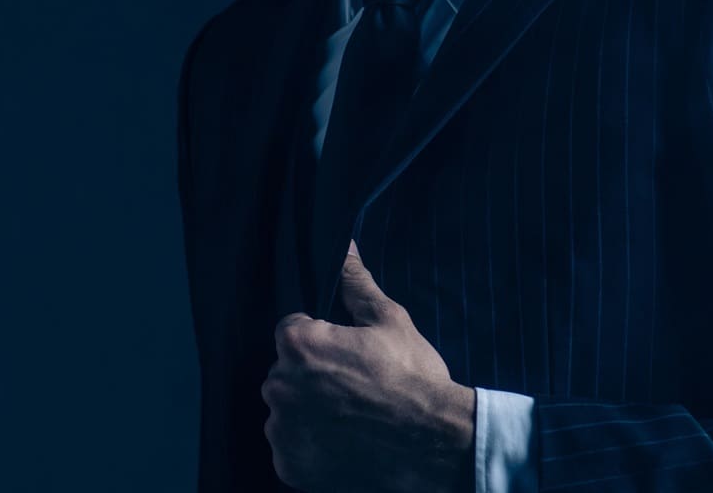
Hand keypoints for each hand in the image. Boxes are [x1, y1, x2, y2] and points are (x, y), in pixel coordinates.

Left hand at [262, 240, 476, 491]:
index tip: (349, 356)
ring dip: (309, 411)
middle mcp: (279, 386)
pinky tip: (344, 441)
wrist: (434, 443)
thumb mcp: (390, 320)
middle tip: (354, 388)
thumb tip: (344, 248)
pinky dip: (310, 446)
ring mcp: (281, 430)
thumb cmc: (413, 378)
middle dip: (312, 376)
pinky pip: (290, 447)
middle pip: (286, 372)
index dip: (322, 341)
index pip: (291, 332)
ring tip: (352, 416)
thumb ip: (356, 283)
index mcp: (297, 344)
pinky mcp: (288, 464)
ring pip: (286, 410)